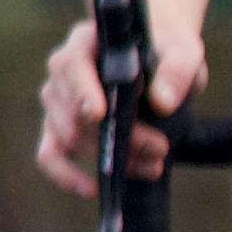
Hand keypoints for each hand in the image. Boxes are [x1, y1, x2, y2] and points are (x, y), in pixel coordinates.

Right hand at [31, 16, 166, 204]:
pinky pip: (49, 156)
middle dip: (116, 136)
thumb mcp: (183, 52)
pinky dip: (66, 175)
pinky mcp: (59, 129)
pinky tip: (95, 190)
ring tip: (154, 165)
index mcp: (85, 42)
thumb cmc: (167, 52)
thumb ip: (176, 71)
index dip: (83, 91)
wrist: (159, 62)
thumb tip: (163, 103)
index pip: (72, 65)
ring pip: (68, 137)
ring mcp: (57, 101)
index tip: (100, 114)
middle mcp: (63, 71)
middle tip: (161, 149)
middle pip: (74, 110)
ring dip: (109, 157)